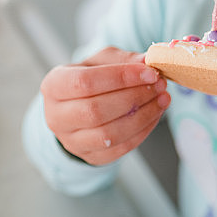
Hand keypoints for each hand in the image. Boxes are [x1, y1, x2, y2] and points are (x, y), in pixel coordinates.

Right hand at [40, 46, 169, 164]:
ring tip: (162, 99)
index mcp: (54, 85)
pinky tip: (155, 114)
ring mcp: (71, 141)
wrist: (80, 106)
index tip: (150, 72)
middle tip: (160, 85)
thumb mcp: (102, 60)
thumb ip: (123, 59)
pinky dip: (143, 132)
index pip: (85, 82)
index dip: (121, 77)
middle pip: (95, 110)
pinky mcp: (90, 157)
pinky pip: (119, 149)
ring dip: (142, 116)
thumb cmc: (92, 78)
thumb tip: (147, 61)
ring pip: (108, 134)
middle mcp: (55, 116)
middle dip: (134, 97)